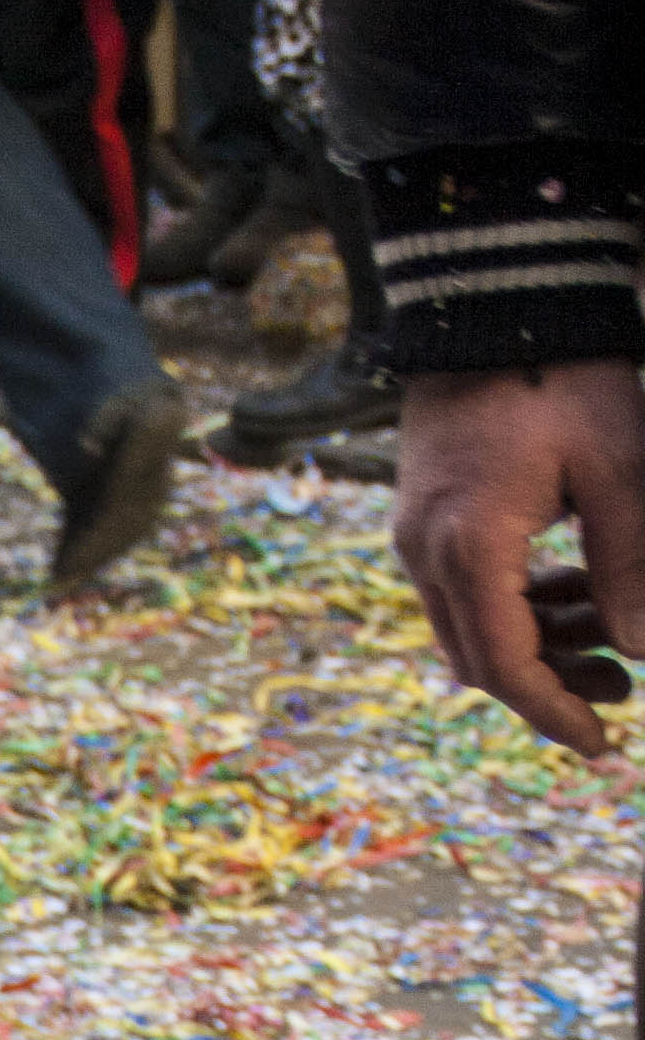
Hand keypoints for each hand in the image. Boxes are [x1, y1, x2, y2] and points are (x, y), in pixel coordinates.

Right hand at [393, 360, 644, 758]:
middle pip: (481, 659)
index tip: (604, 744)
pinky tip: (571, 594)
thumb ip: (631, 565)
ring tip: (609, 640)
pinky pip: (465, 589)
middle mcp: (426, 551)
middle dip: (549, 687)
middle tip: (621, 694)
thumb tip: (644, 651)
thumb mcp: (618, 468)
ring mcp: (417, 534)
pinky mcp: (425, 515)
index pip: (506, 666)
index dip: (555, 713)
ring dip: (537, 646)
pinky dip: (517, 606)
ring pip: (470, 627)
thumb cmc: (564, 373)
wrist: (496, 295)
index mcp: (469, 547)